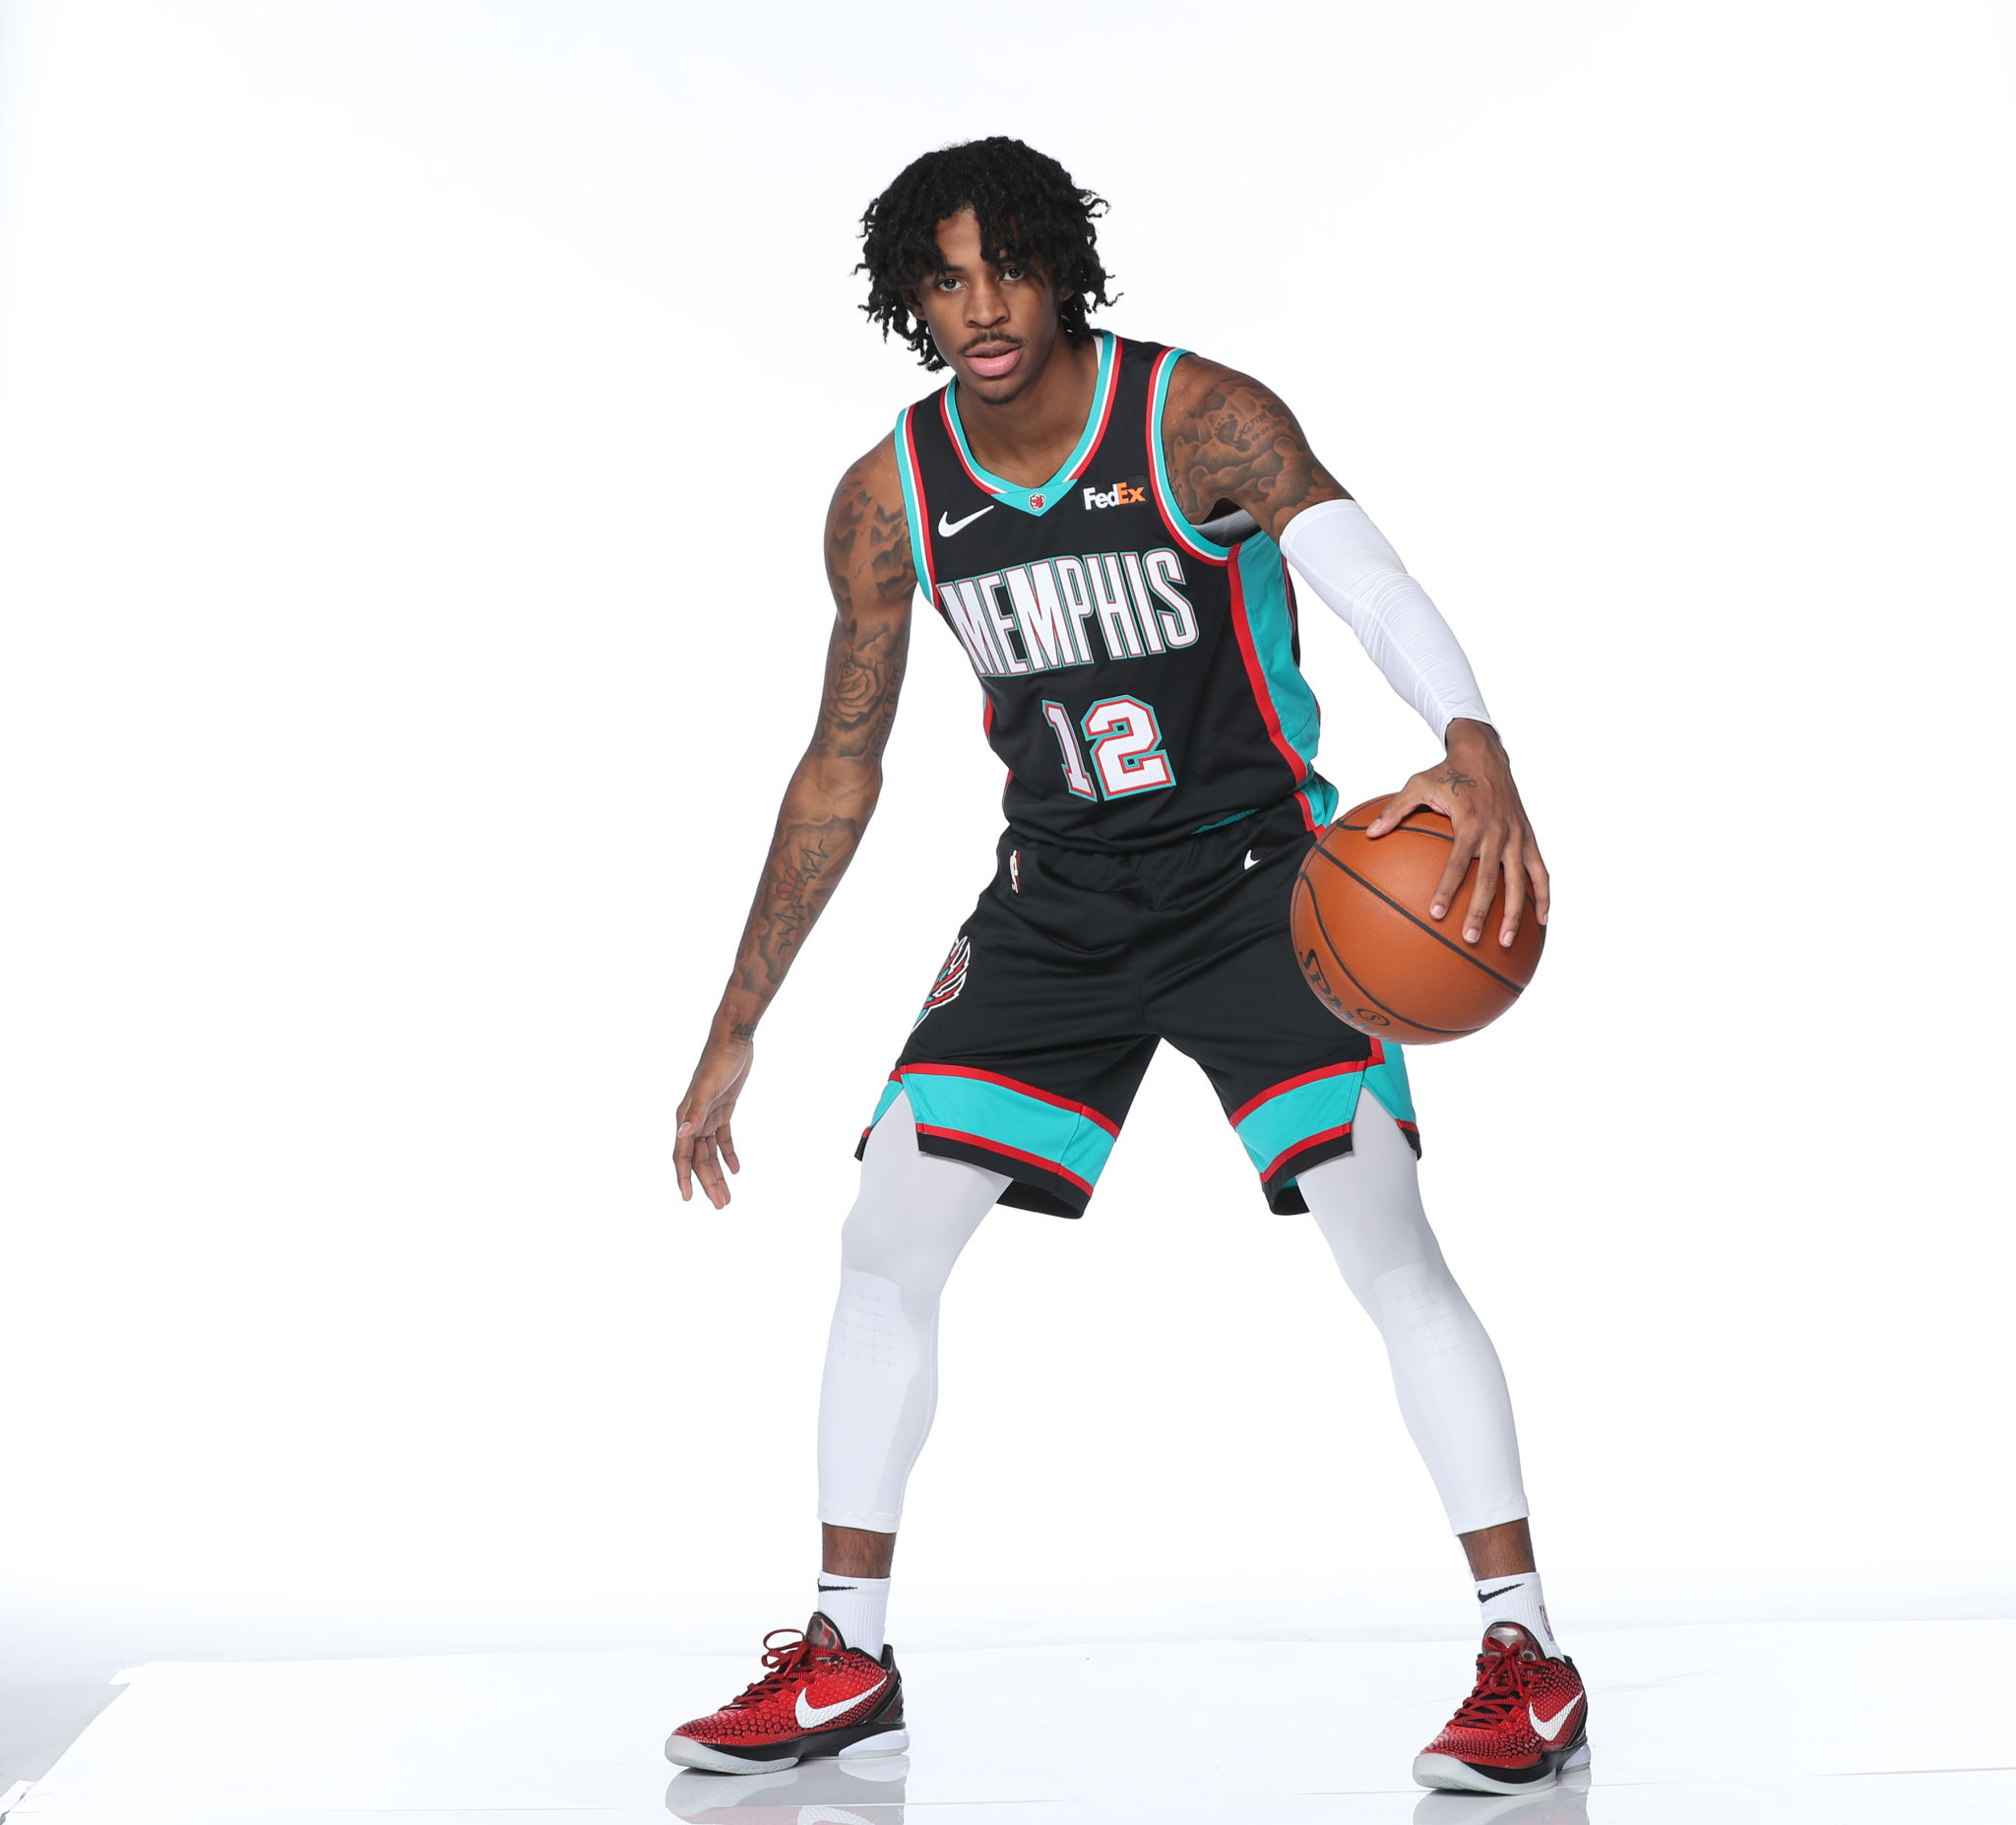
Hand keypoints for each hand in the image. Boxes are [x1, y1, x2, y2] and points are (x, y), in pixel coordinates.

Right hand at [674, 1025, 752, 1207]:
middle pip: (699, 1159)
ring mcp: (708, 1115)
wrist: (733, 1040)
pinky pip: (723, 1138)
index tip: (688, 1199)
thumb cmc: (719, 1061)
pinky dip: (729, 1154)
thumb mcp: (708, 1087)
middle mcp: (694, 1120)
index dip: (684, 1177)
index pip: (682, 1155)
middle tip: (721, 1205)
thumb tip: (682, 1134)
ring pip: (711, 1153)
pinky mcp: (722, 1110)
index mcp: (686, 1117)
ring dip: (718, 1174)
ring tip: (727, 1196)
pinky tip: (736, 1169)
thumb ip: (696, 1112)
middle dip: (709, 1183)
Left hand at [1367, 720, 1549, 947]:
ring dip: (1513, 913)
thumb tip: (1370, 833)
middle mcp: (1497, 832)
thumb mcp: (1418, 784)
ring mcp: (1516, 836)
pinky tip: (1541, 921)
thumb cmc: (1448, 772)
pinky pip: (1540, 871)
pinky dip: (1544, 895)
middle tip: (1468, 938)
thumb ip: (1395, 810)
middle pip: (1490, 879)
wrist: (1485, 755)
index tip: (1435, 913)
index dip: (1448, 888)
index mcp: (1470, 822)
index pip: (1458, 862)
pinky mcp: (1528, 838)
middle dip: (1480, 911)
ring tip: (1502, 942)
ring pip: (1519, 881)